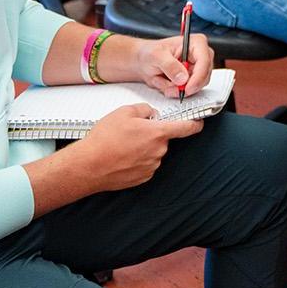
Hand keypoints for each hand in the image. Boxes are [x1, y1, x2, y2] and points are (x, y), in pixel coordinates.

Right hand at [68, 105, 203, 192]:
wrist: (88, 166)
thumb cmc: (104, 140)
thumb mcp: (124, 112)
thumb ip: (144, 109)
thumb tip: (150, 114)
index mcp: (158, 133)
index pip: (186, 128)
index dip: (195, 123)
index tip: (198, 122)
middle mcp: (158, 151)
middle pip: (163, 139)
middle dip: (152, 134)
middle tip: (132, 132)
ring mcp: (151, 166)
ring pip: (153, 152)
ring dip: (143, 148)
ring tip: (122, 146)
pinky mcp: (142, 178)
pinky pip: (145, 165)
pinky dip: (136, 160)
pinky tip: (121, 157)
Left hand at [113, 33, 213, 98]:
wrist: (143, 62)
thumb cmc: (150, 53)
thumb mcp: (156, 56)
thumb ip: (170, 65)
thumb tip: (182, 77)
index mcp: (196, 43)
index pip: (204, 62)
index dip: (198, 77)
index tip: (187, 88)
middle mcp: (200, 55)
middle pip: (203, 76)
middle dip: (185, 85)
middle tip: (170, 88)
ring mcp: (198, 68)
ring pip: (197, 86)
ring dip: (178, 89)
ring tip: (164, 82)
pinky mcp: (193, 78)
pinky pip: (190, 90)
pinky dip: (177, 91)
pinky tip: (167, 83)